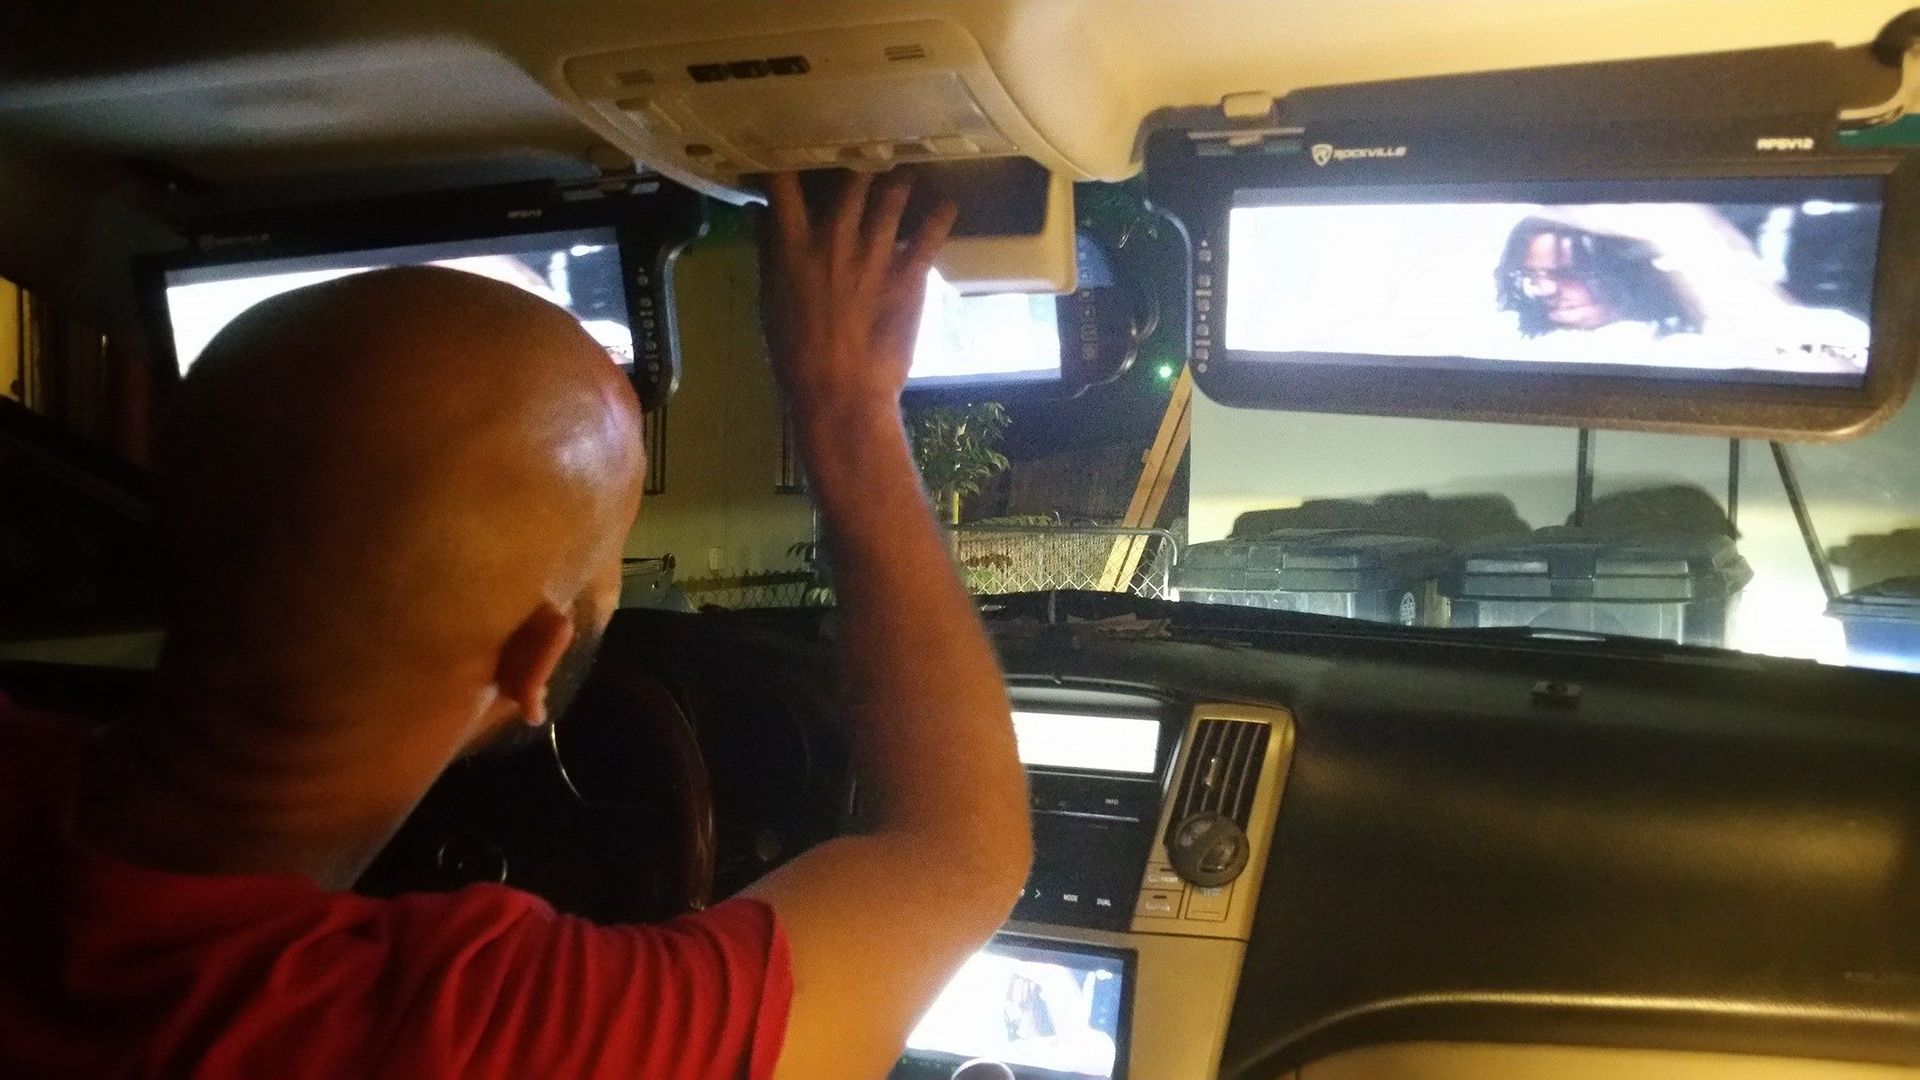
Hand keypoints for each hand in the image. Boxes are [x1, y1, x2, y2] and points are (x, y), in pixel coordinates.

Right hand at [757, 170, 956, 421]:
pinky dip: (941, 211)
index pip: (785, 182)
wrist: (841, 393)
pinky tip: (944, 201)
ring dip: (901, 177)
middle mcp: (836, 238)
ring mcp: (877, 253)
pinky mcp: (911, 273)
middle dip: (860, 157)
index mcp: (794, 245)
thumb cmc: (796, 353)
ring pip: (893, 193)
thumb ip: (767, 250)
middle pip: (850, 176)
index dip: (791, 155)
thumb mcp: (770, 300)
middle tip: (868, 147)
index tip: (798, 143)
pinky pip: (933, 230)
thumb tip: (758, 211)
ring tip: (906, 168)